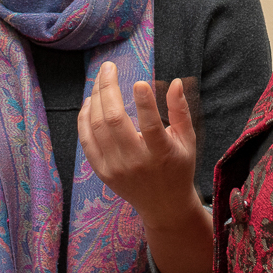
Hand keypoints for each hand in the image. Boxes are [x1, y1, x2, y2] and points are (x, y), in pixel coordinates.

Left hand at [78, 62, 198, 228]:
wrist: (164, 205)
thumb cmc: (178, 167)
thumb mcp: (187, 139)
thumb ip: (181, 110)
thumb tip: (176, 81)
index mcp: (161, 154)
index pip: (151, 126)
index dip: (144, 103)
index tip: (139, 81)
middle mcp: (136, 162)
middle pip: (114, 121)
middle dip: (108, 88)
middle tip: (109, 67)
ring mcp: (116, 168)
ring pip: (97, 127)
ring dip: (95, 98)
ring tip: (100, 79)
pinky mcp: (102, 172)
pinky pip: (87, 141)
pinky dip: (85, 118)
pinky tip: (90, 102)